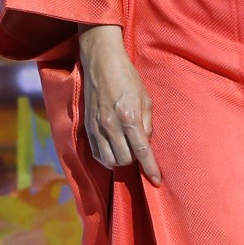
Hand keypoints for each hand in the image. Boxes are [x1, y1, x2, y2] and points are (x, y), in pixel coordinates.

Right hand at [77, 25, 161, 184]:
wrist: (101, 63)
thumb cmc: (127, 77)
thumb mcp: (145, 98)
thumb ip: (147, 123)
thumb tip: (146, 143)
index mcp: (128, 117)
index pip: (142, 151)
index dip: (150, 168)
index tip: (156, 181)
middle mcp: (111, 125)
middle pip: (125, 159)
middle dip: (135, 160)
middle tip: (139, 149)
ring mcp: (96, 127)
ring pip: (109, 160)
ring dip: (120, 160)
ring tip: (126, 150)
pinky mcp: (87, 127)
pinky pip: (96, 154)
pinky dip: (106, 157)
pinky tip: (113, 150)